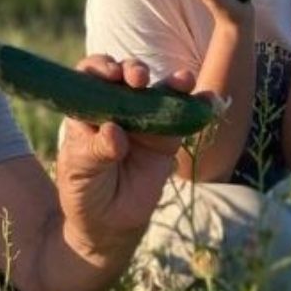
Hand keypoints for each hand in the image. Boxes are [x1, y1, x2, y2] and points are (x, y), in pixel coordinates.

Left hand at [55, 55, 195, 258]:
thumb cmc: (84, 189)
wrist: (109, 222)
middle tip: (138, 80)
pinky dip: (200, 105)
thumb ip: (95, 151)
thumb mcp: (80, 172)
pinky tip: (211, 100)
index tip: (110, 76)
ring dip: (173, 81)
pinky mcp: (168, 137)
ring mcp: (145, 119)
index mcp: (88, 108)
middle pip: (127, 76)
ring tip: (184, 80)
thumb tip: (114, 132)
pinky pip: (185, 118)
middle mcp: (117, 106)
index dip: (100, 68)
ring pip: (160, 91)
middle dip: (134, 71)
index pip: (91, 76)